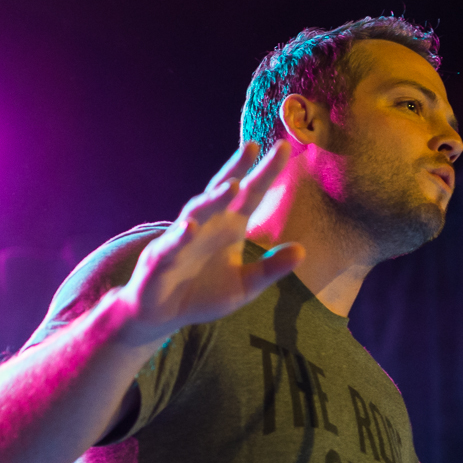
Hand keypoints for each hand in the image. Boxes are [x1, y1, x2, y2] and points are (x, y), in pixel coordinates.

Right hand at [116, 141, 303, 344]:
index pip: (250, 195)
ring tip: (231, 186)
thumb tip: (303, 251)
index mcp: (228, 227)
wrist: (162, 316)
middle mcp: (206, 225)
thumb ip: (270, 269)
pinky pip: (170, 247)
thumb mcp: (245, 285)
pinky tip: (189, 228)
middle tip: (252, 146)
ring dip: (212, 200)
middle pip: (222, 192)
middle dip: (237, 169)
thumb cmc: (203, 294)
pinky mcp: (159, 261)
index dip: (265, 173)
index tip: (283, 147)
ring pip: (197, 213)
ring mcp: (181, 240)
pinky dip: (179, 238)